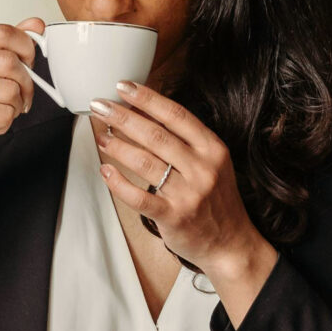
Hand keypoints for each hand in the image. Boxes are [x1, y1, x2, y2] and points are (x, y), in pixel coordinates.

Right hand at [0, 20, 43, 234]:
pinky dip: (5, 123)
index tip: (29, 61)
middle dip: (26, 83)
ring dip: (15, 106)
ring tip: (0, 111)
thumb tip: (34, 25)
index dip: (25, 46)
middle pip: (11, 61)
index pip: (2, 32)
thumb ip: (3, 47)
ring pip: (11, 89)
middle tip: (21, 95)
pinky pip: (5, 115)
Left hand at [92, 81, 279, 323]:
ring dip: (118, 146)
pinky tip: (106, 171)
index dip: (147, 99)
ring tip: (101, 136)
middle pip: (156, 135)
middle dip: (123, 117)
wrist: (230, 243)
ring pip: (145, 162)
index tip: (124, 87)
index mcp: (213, 149)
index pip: (176, 115)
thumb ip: (186, 140)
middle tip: (101, 106)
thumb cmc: (216, 200)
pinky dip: (119, 183)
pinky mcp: (174, 216)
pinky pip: (140, 197)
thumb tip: (145, 111)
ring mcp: (188, 193)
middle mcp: (202, 168)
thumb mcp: (212, 163)